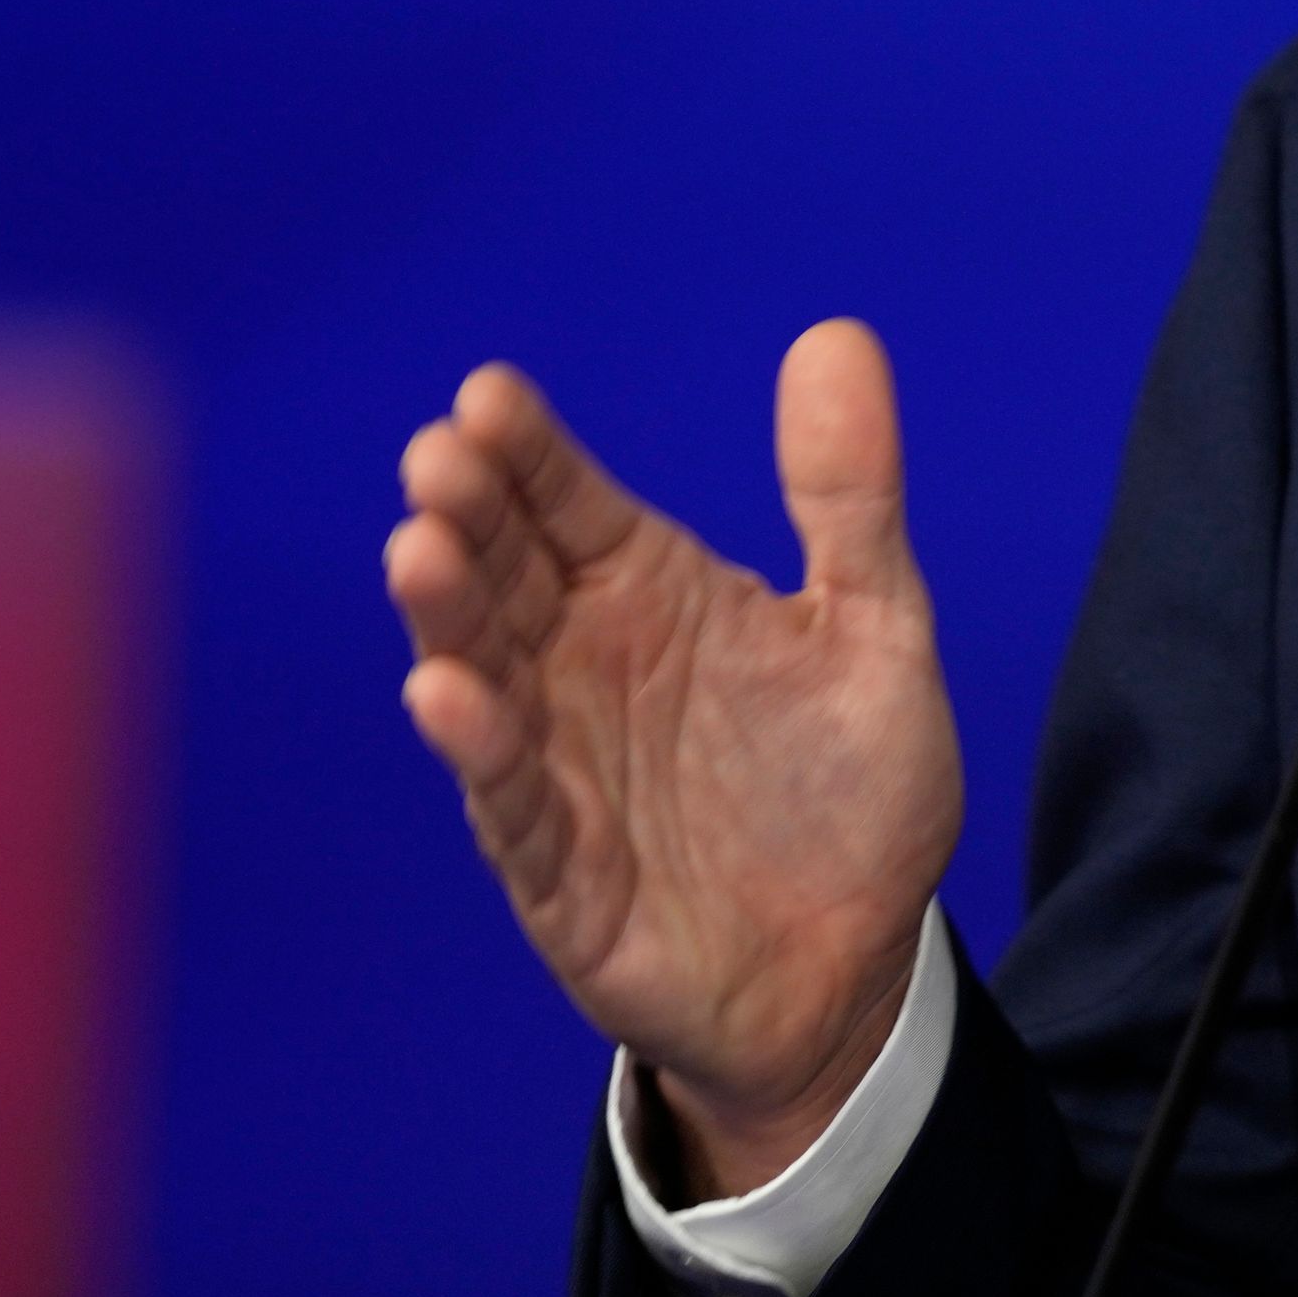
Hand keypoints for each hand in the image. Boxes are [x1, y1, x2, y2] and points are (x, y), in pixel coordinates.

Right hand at [383, 320, 963, 1196]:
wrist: (860, 961)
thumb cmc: (851, 787)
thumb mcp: (875, 623)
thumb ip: (851, 494)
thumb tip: (837, 335)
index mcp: (652, 593)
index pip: (571, 502)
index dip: (530, 451)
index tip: (489, 395)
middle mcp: (584, 665)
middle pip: (508, 572)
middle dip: (469, 514)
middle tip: (440, 457)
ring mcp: (559, 765)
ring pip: (483, 674)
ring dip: (448, 616)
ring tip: (422, 549)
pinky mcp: (559, 870)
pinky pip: (508, 802)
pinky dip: (478, 746)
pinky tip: (446, 692)